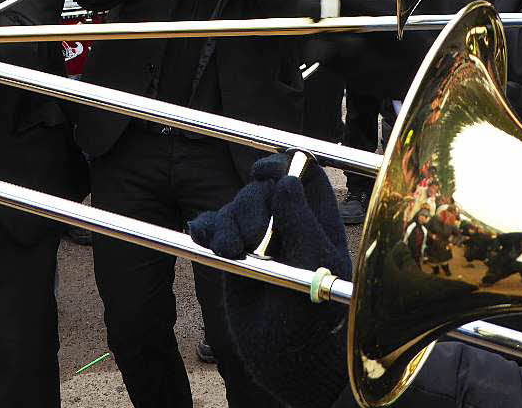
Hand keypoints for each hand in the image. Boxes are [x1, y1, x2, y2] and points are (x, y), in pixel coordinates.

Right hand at [189, 154, 350, 407]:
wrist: (285, 356)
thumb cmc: (313, 313)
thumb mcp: (315, 263)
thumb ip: (302, 220)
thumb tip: (286, 181)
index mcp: (317, 218)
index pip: (303, 173)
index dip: (283, 164)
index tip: (262, 173)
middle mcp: (288, 221)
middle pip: (262, 188)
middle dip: (250, 208)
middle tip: (250, 241)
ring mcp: (259, 236)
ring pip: (235, 206)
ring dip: (227, 223)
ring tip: (230, 253)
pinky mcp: (234, 253)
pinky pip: (213, 225)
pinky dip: (206, 228)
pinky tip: (204, 240)